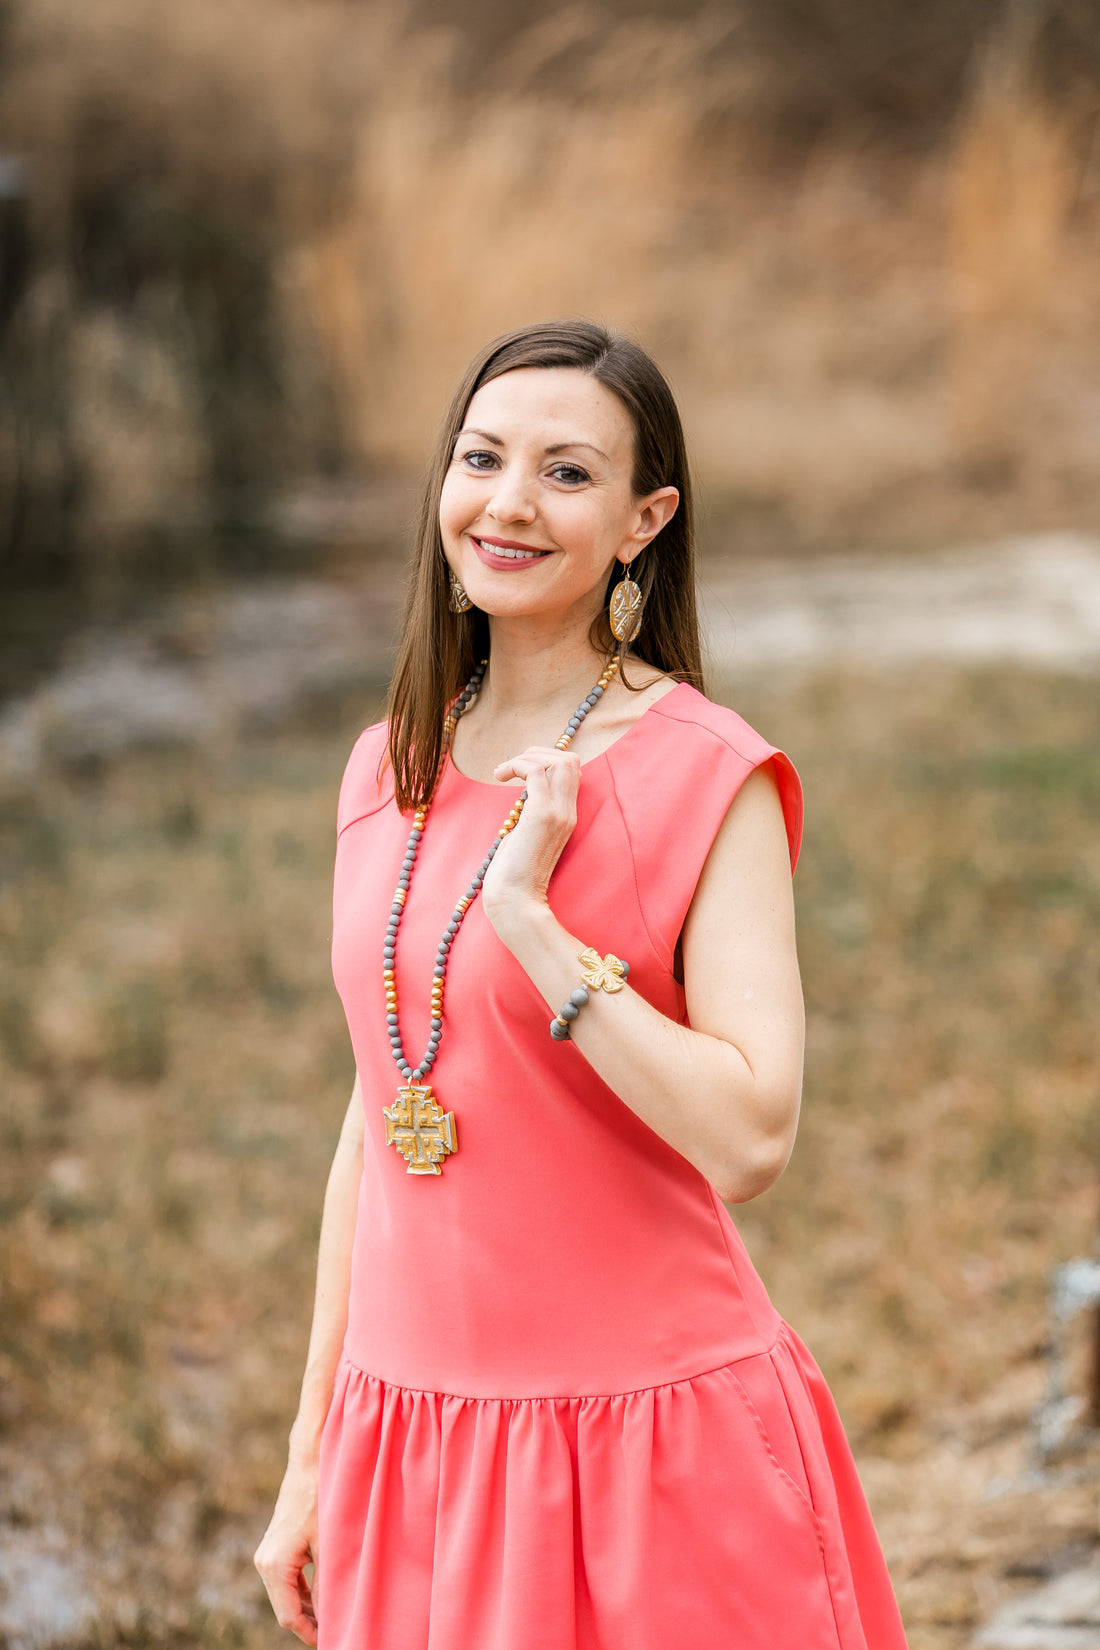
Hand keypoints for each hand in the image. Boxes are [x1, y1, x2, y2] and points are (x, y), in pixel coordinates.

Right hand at [254, 1461, 319, 1644]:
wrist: (310, 1463)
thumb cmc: (321, 1499)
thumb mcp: (329, 1545)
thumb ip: (327, 1585)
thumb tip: (330, 1618)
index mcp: (275, 1566)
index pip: (289, 1617)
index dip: (310, 1634)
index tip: (331, 1640)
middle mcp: (265, 1563)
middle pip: (286, 1609)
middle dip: (310, 1624)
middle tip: (338, 1632)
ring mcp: (267, 1554)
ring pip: (286, 1596)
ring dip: (308, 1609)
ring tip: (334, 1619)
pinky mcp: (274, 1547)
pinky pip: (286, 1580)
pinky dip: (304, 1592)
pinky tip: (324, 1598)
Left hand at [480, 746, 580, 931]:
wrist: (515, 899)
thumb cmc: (513, 872)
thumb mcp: (526, 835)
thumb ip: (531, 813)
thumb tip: (523, 794)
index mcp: (567, 816)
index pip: (573, 770)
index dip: (548, 760)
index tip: (520, 772)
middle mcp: (568, 812)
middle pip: (570, 759)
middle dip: (538, 752)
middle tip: (512, 768)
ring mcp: (558, 813)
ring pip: (557, 759)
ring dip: (525, 757)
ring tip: (503, 771)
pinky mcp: (542, 815)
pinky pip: (536, 770)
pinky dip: (516, 764)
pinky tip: (500, 775)